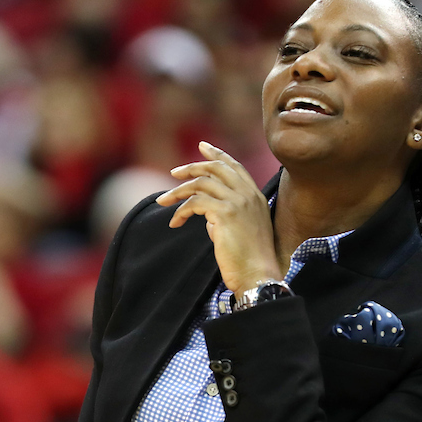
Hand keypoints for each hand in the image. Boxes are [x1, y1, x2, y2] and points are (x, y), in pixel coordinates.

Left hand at [156, 141, 279, 297]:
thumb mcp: (241, 231)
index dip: (217, 155)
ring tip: (163, 201)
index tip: (202, 146)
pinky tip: (175, 222)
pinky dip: (181, 211)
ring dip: (178, 191)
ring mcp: (238, 202)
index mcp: (255, 196)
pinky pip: (195, 202)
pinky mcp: (226, 213)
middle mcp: (248, 194)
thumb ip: (225, 217)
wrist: (258, 275)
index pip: (234, 166)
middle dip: (192, 167)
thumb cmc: (249, 260)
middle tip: (174, 173)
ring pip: (201, 183)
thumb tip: (207, 217)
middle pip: (216, 168)